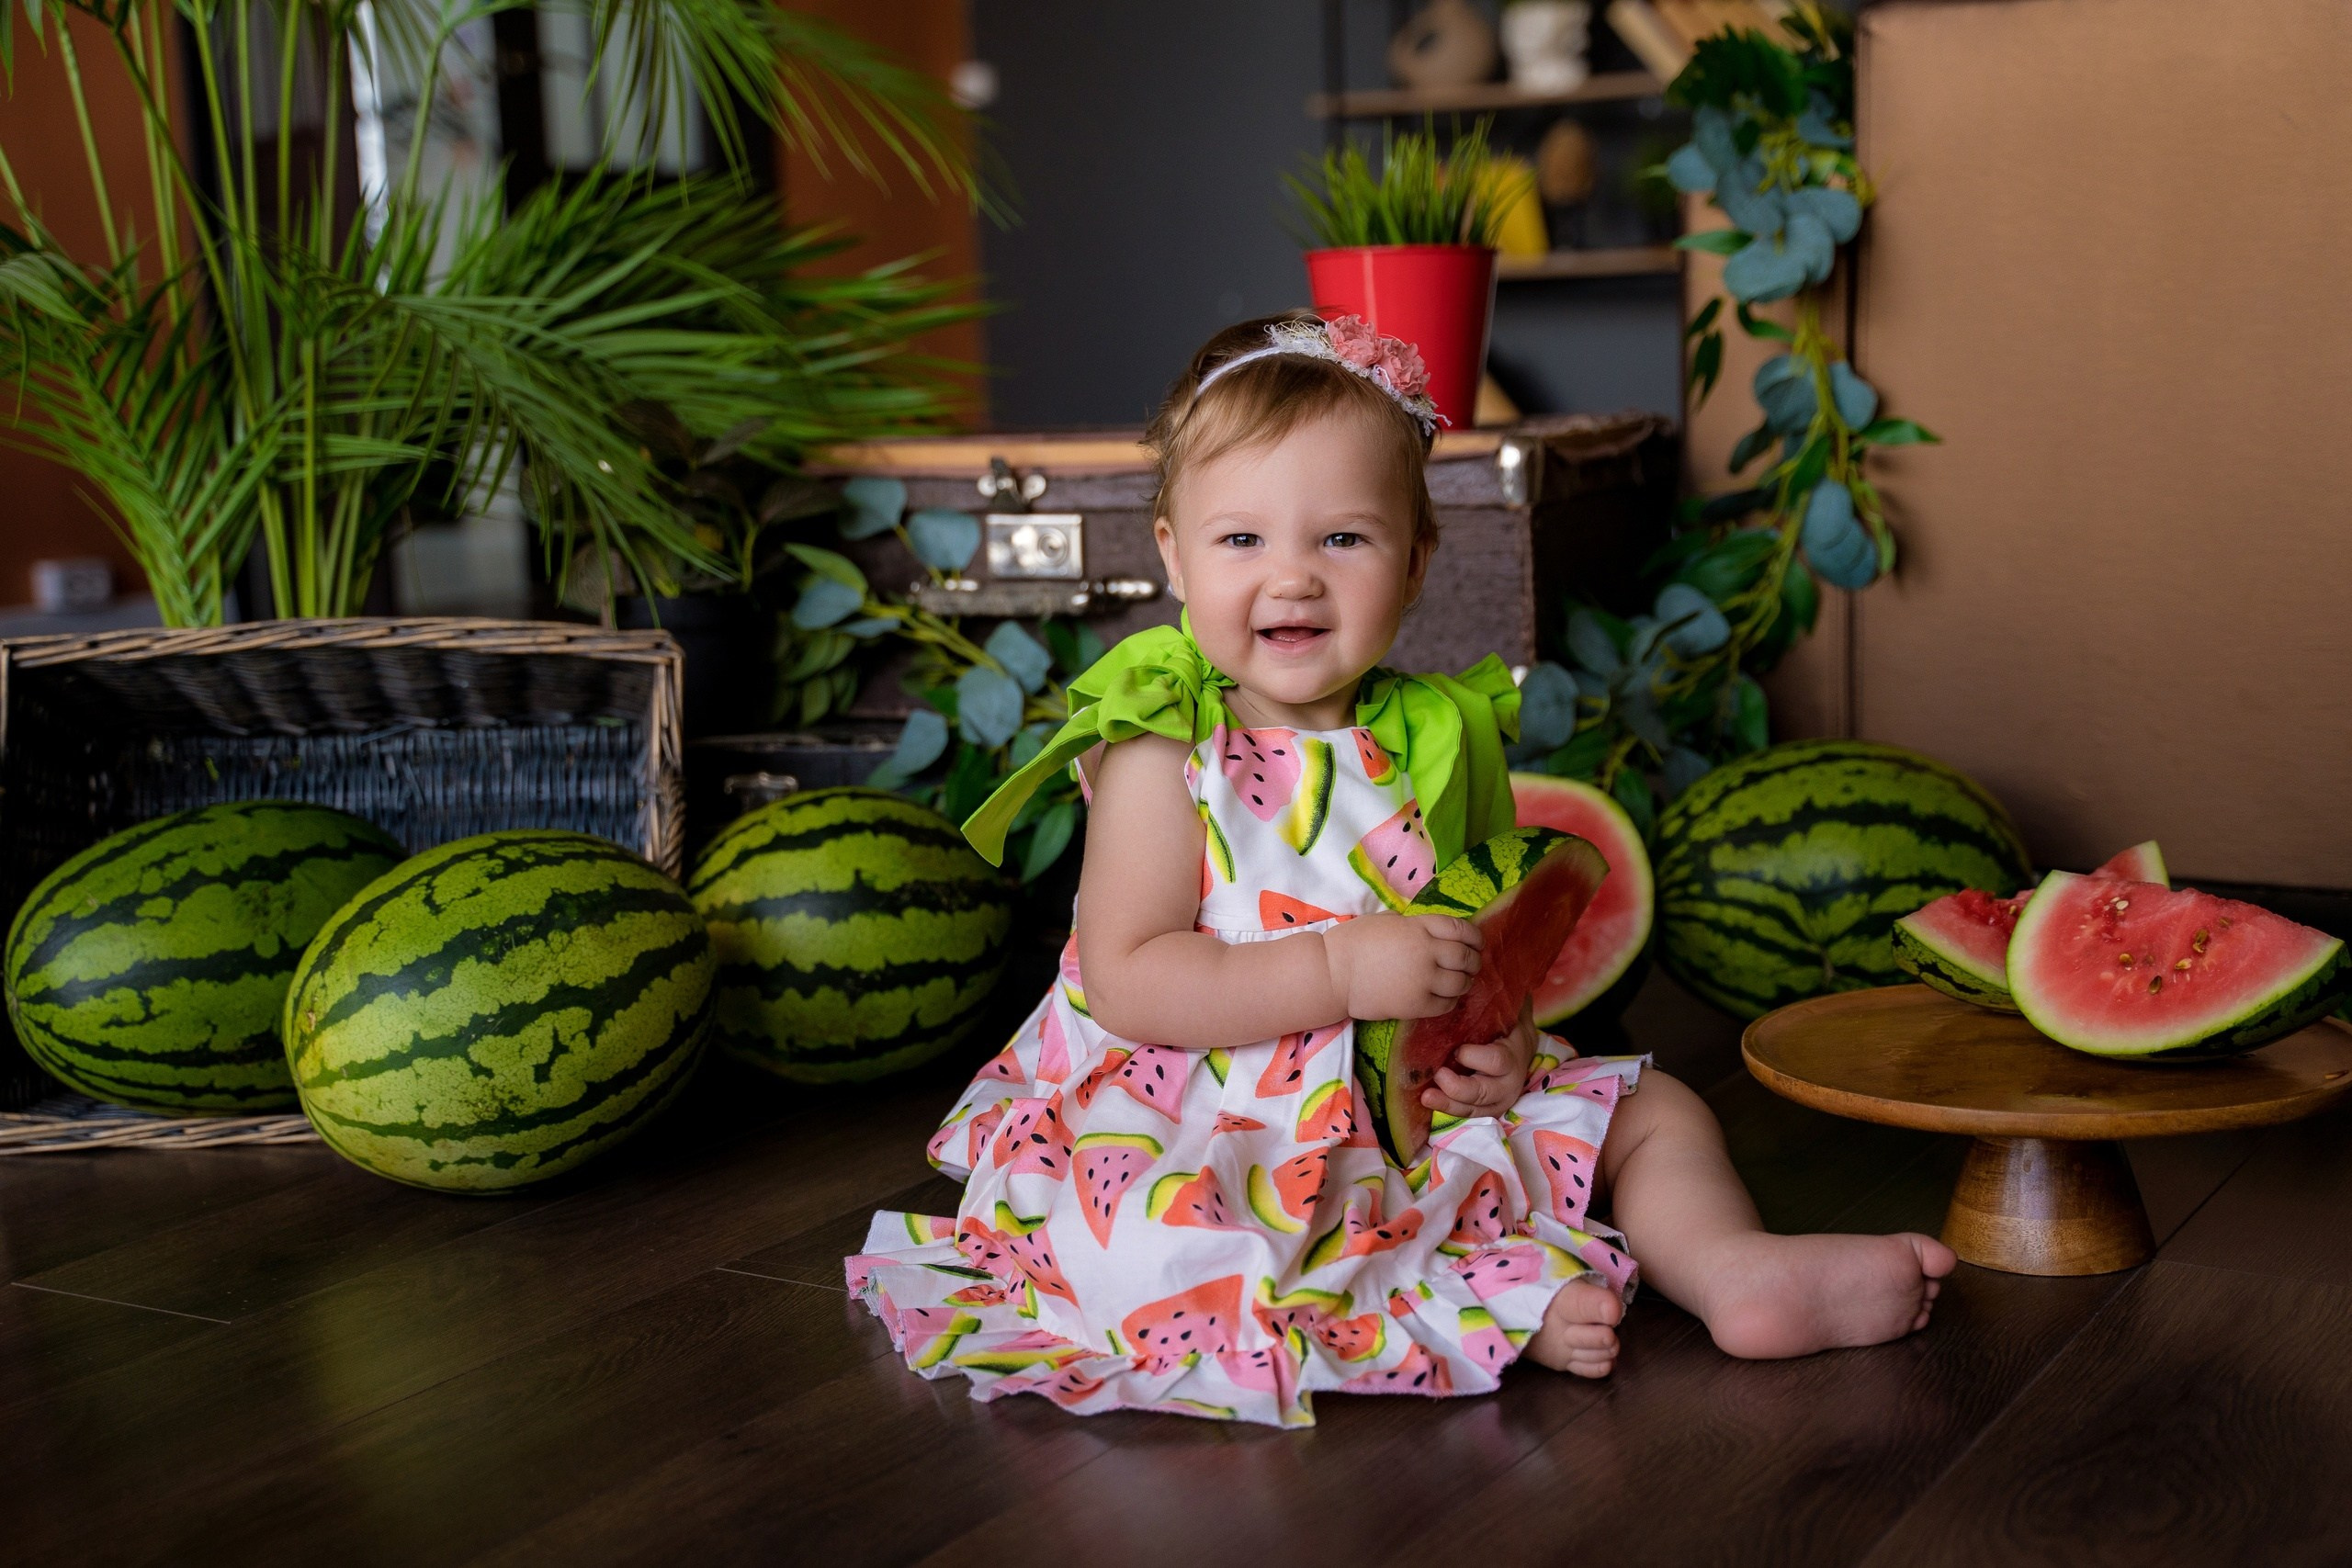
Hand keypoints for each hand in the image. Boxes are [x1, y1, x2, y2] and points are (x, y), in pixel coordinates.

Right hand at [1323, 912, 1480, 1021]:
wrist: (1333, 973)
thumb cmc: (1353, 942)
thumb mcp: (1385, 920)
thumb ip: (1411, 924)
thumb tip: (1428, 931)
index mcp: (1419, 927)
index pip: (1461, 930)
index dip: (1475, 937)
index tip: (1477, 943)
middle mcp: (1426, 951)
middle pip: (1466, 957)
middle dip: (1473, 961)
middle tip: (1471, 965)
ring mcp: (1423, 979)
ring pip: (1461, 983)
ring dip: (1464, 982)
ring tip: (1460, 983)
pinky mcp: (1416, 1004)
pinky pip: (1446, 1004)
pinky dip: (1451, 1001)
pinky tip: (1444, 998)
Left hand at [1422, 999, 1536, 1119]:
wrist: (1520, 1046)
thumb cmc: (1505, 1022)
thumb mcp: (1508, 1007)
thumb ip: (1500, 992)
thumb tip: (1486, 959)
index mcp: (1514, 1053)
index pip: (1497, 1062)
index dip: (1478, 1059)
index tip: (1460, 1050)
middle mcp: (1508, 1081)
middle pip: (1484, 1091)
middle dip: (1460, 1087)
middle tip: (1440, 1074)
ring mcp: (1497, 1098)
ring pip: (1474, 1108)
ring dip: (1449, 1104)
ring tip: (1427, 1096)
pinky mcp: (1485, 1108)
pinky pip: (1467, 1115)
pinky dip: (1448, 1111)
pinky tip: (1428, 1102)